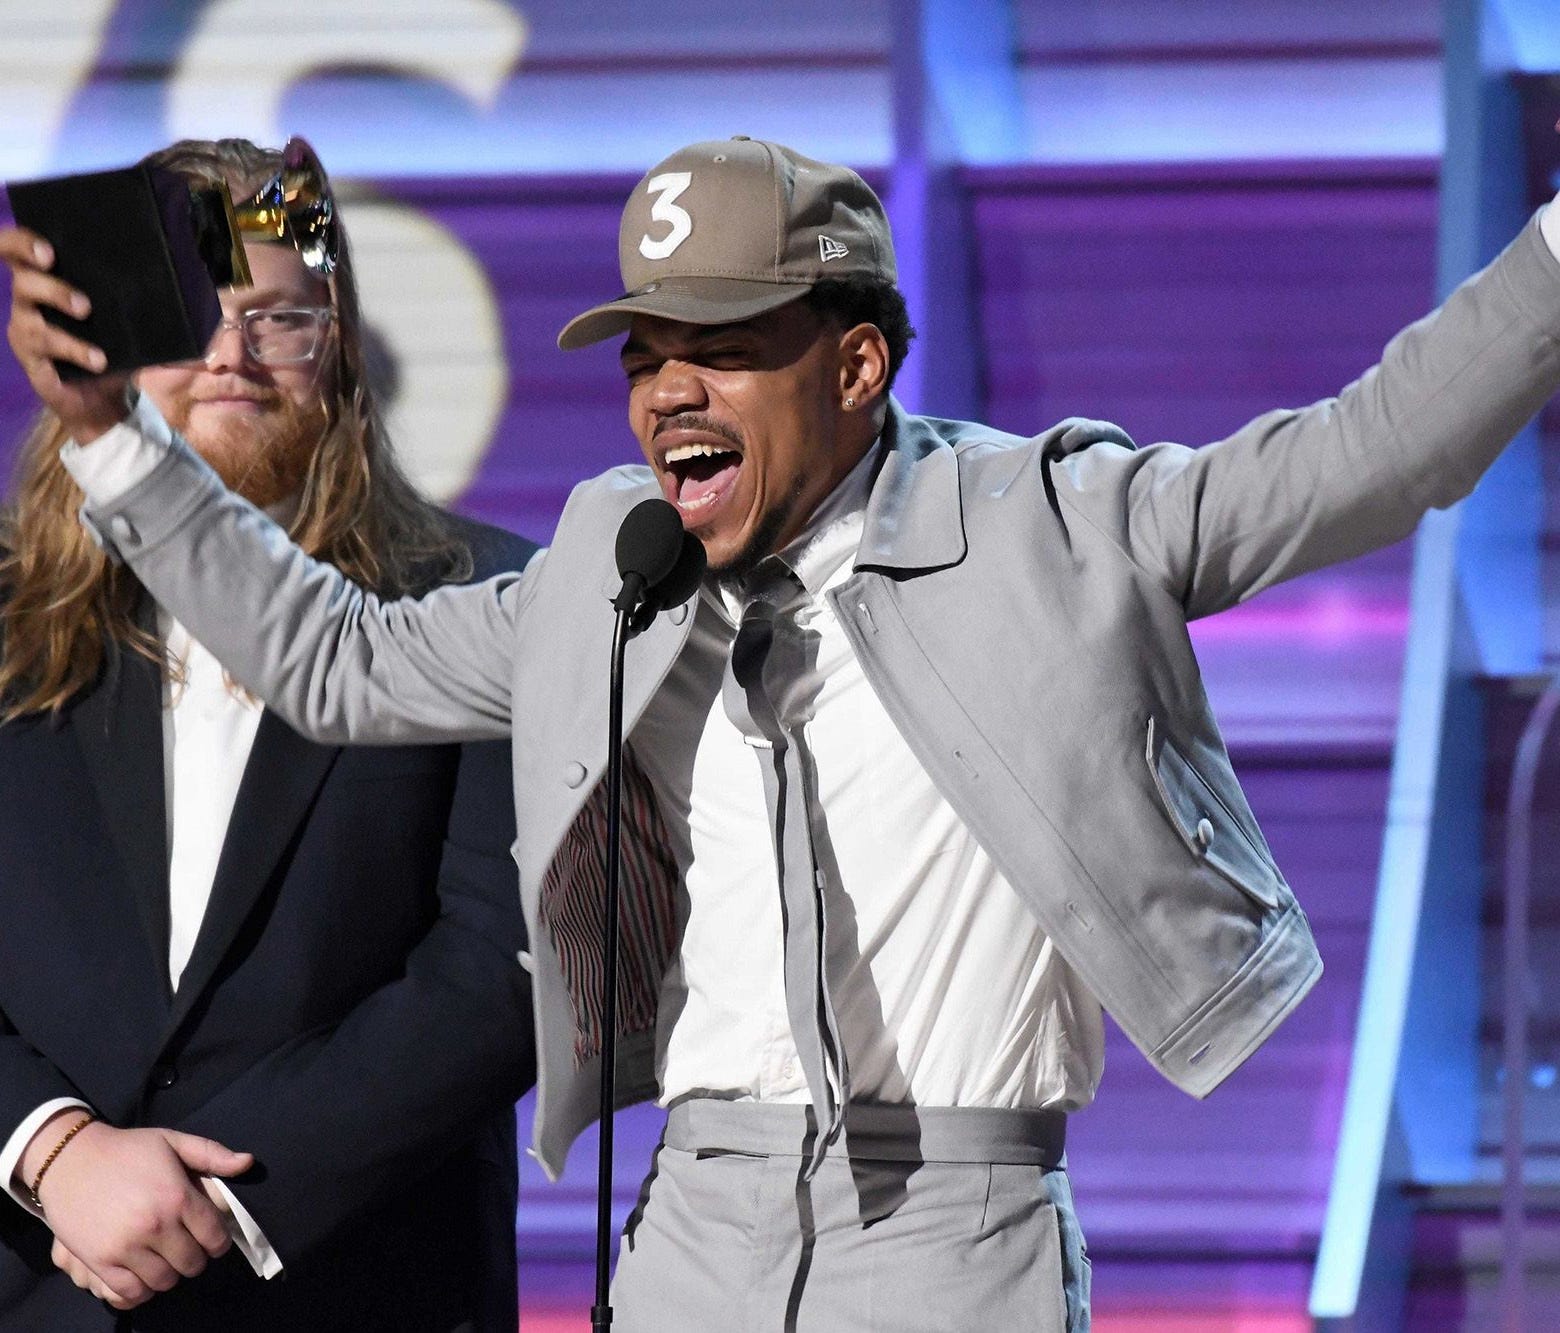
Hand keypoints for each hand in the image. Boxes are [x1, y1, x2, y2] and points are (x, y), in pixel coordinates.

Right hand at [1, 226, 131, 441]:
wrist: (103, 399)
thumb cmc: (109, 348)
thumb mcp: (121, 321)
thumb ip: (131, 301)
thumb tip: (168, 286)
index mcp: (44, 281)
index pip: (17, 251)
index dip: (20, 242)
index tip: (47, 248)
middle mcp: (27, 301)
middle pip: (21, 278)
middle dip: (41, 271)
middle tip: (58, 267)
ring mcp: (25, 329)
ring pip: (30, 313)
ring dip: (58, 303)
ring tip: (86, 310)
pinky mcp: (30, 358)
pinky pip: (46, 348)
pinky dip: (75, 350)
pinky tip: (98, 358)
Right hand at [22, 1116, 251, 1308]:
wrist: (71, 1160)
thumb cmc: (127, 1150)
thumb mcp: (172, 1141)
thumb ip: (212, 1154)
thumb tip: (248, 1163)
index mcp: (177, 1196)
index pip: (214, 1236)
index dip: (219, 1243)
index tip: (213, 1241)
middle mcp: (155, 1225)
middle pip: (191, 1263)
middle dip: (196, 1259)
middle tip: (189, 1250)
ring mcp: (126, 1246)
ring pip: (164, 1280)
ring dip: (170, 1274)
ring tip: (167, 1261)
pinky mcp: (99, 1261)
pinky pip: (130, 1292)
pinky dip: (142, 1289)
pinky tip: (144, 1273)